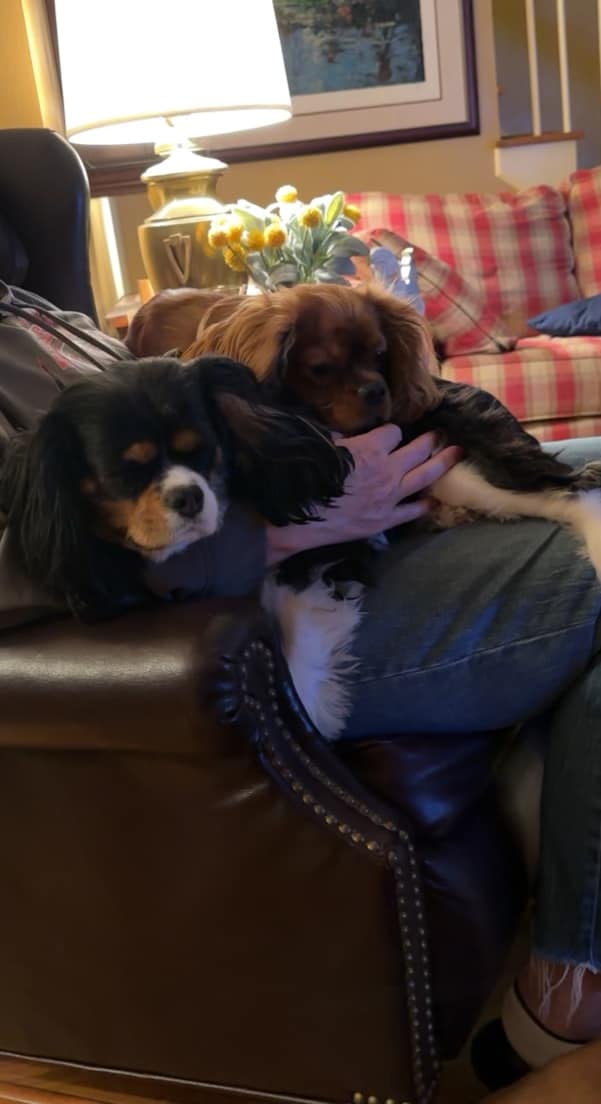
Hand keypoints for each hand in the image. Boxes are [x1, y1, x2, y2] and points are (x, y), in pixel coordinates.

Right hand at [265, 423, 461, 565]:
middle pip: (418, 449)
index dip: (390, 432)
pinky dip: (424, 505)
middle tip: (439, 435)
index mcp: (370, 449)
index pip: (392, 432)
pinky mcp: (386, 519)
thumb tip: (347, 437)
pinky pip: (413, 511)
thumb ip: (341, 440)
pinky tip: (432, 501)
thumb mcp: (322, 449)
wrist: (300, 519)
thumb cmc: (307, 479)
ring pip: (425, 475)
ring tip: (456, 453)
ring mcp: (390, 496)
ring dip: (443, 462)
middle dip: (430, 440)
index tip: (387, 435)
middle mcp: (387, 470)